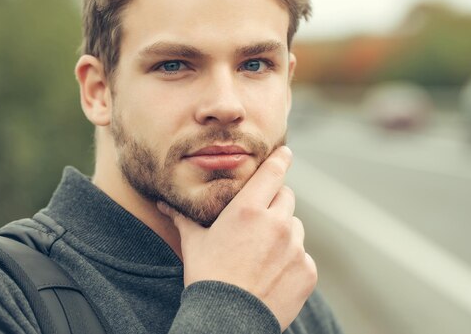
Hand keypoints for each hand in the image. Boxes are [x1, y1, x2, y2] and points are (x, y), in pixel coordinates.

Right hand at [158, 146, 316, 330]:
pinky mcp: (306, 269)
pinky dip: (292, 261)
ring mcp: (295, 247)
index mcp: (248, 209)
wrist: (227, 321)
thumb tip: (163, 202)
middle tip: (259, 222)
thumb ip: (184, 218)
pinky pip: (303, 256)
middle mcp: (276, 223)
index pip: (273, 172)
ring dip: (284, 233)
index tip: (285, 153)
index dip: (280, 159)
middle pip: (285, 197)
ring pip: (295, 227)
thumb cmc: (207, 277)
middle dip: (275, 203)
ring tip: (263, 255)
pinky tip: (272, 275)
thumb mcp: (194, 243)